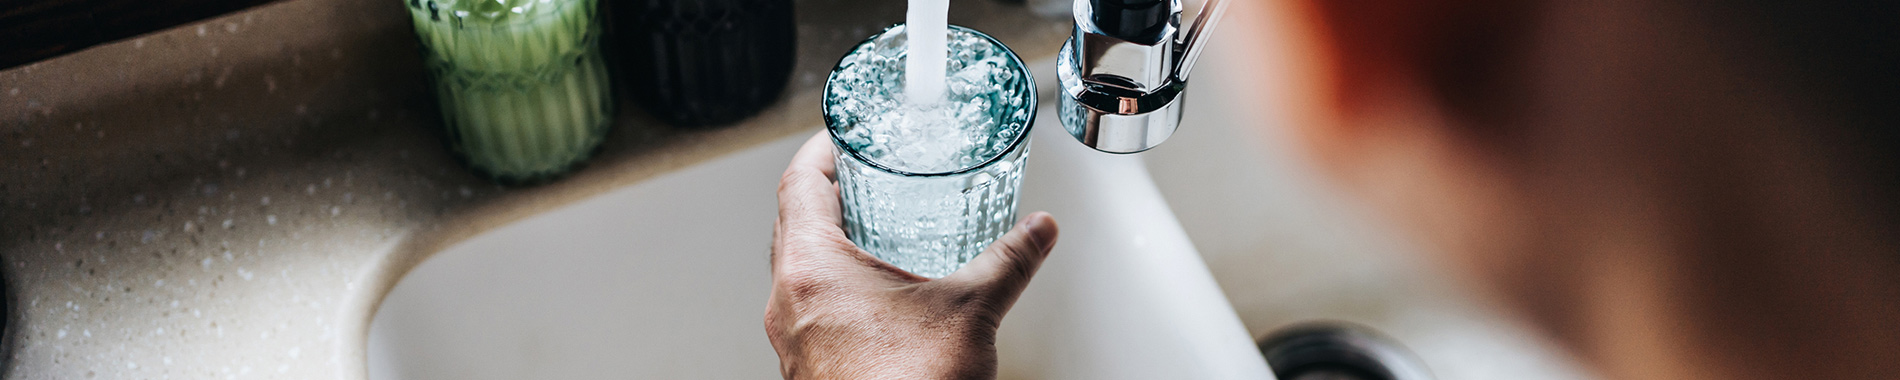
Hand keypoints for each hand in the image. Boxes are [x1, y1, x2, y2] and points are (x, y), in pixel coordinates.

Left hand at [765, 132, 1059, 379]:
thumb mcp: (970, 310)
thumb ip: (1007, 261)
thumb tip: (1036, 232)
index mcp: (810, 270)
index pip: (798, 184)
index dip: (821, 150)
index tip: (841, 135)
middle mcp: (788, 302)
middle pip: (792, 224)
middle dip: (828, 195)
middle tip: (861, 175)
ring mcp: (793, 340)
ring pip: (798, 272)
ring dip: (829, 244)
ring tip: (872, 231)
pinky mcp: (809, 369)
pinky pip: (811, 310)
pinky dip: (836, 288)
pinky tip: (877, 298)